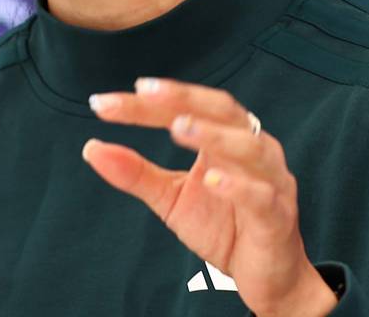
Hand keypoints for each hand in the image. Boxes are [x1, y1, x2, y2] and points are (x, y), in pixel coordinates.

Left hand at [82, 77, 337, 316]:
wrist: (267, 276)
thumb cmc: (224, 227)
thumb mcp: (171, 198)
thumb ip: (136, 173)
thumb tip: (91, 148)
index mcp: (226, 138)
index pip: (187, 108)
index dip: (147, 104)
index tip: (105, 103)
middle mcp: (253, 149)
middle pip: (221, 110)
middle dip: (182, 98)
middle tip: (143, 92)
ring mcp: (270, 181)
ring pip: (248, 147)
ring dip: (212, 134)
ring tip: (177, 126)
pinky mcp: (276, 217)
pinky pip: (261, 196)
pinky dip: (237, 186)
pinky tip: (211, 180)